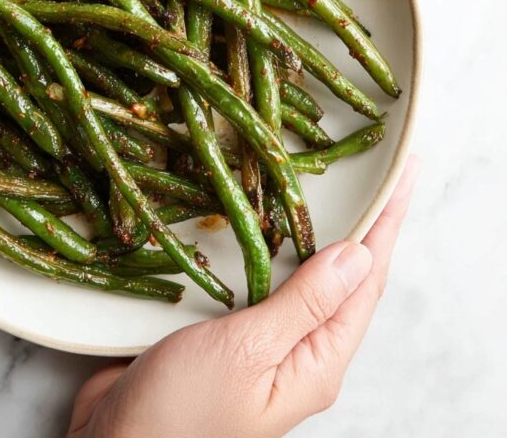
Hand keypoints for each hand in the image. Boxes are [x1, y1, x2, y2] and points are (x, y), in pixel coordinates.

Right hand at [68, 157, 418, 437]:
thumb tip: (357, 255)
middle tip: (372, 175)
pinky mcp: (228, 334)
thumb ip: (303, 303)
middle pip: (342, 279)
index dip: (385, 226)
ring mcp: (263, 344)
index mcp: (316, 364)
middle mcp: (299, 353)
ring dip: (314, 233)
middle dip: (360, 227)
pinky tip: (264, 226)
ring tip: (330, 191)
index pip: (366, 283)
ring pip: (300, 277)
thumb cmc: (182, 410)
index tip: (403, 176)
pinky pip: (261, 282)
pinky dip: (269, 248)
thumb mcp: (248, 351)